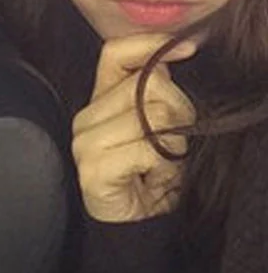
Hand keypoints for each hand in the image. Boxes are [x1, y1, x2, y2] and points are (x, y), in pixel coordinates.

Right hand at [72, 33, 196, 222]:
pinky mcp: (92, 167)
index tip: (186, 49)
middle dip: (179, 112)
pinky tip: (153, 178)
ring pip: (152, 115)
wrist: (137, 227)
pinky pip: (147, 149)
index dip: (151, 45)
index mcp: (100, 101)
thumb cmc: (153, 177)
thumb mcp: (161, 127)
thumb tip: (172, 56)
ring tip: (162, 164)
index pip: (116, 53)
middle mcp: (86, 116)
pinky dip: (163, 166)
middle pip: (148, 86)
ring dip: (173, 144)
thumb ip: (156, 92)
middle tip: (174, 144)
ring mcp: (84, 141)